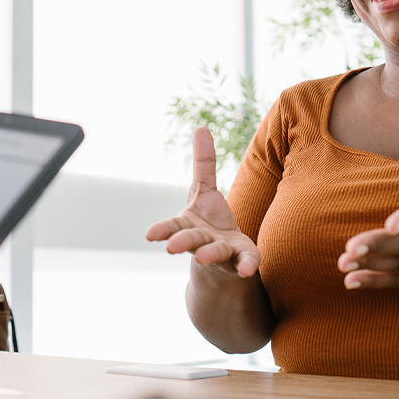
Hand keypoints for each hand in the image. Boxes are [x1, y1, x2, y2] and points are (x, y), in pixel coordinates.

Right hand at [146, 128, 260, 277]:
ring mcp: (222, 252)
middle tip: (171, 248)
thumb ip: (203, 163)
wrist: (223, 257)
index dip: (163, 230)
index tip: (150, 235)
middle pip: (191, 240)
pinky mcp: (241, 260)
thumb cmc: (209, 220)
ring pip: (215, 252)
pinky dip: (246, 266)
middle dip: (182, 242)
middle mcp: (202, 240)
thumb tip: (201, 127)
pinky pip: (245, 263)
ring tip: (203, 257)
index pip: (174, 226)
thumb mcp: (205, 190)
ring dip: (209, 254)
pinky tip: (248, 271)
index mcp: (189, 224)